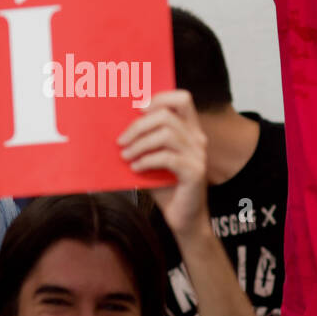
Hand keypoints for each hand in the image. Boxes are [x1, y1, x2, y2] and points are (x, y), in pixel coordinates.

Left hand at [118, 89, 208, 236]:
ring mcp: (198, 155)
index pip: (182, 99)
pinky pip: (167, 158)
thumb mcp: (153, 158)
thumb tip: (119, 129)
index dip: (158, 98)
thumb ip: (145, 141)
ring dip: (140, 144)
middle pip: (166, 115)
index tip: (136, 109)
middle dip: (138, 126)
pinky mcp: (195, 172)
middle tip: (121, 141)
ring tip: (126, 156)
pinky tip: (136, 168)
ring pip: (166, 135)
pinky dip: (147, 161)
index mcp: (190, 129)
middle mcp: (197, 138)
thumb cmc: (166, 186)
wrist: (183, 217)